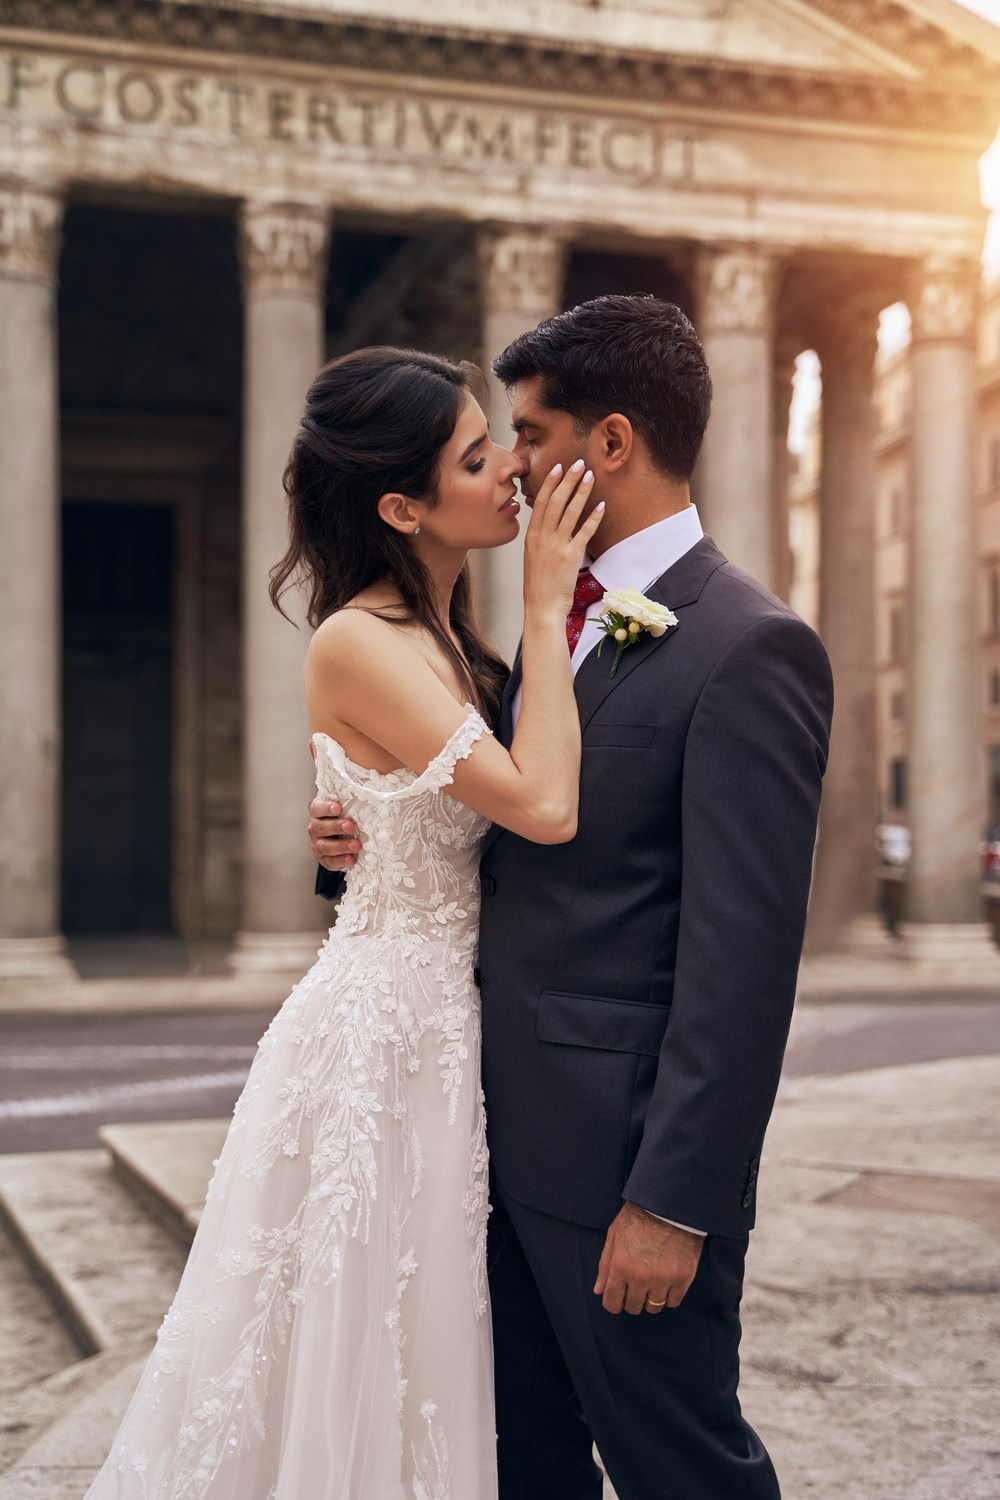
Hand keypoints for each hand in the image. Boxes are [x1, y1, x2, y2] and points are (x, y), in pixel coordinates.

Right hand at [308, 796, 361, 869]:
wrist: (344, 833)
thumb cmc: (348, 813)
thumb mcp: (349, 802)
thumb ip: (355, 796)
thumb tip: (377, 787)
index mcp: (319, 810)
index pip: (317, 807)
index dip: (326, 808)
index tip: (338, 808)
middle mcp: (315, 827)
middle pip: (321, 827)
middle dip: (336, 827)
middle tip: (351, 826)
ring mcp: (317, 843)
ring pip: (324, 846)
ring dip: (341, 846)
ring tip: (356, 845)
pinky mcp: (324, 858)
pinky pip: (329, 862)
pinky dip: (340, 861)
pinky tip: (351, 859)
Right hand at [522, 460, 603, 618]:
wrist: (541, 606)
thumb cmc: (538, 584)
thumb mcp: (532, 556)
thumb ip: (539, 537)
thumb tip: (547, 522)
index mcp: (532, 535)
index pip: (541, 502)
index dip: (550, 483)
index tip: (558, 467)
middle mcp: (542, 537)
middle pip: (556, 501)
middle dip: (568, 480)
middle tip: (578, 463)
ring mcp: (556, 545)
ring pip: (570, 512)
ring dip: (581, 492)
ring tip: (590, 476)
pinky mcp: (570, 556)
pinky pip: (584, 532)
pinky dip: (593, 517)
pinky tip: (601, 505)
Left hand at [594, 1202, 703, 1315]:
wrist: (671, 1204)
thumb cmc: (639, 1216)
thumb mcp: (615, 1234)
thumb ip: (605, 1265)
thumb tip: (599, 1291)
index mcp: (621, 1266)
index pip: (612, 1304)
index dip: (614, 1301)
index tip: (619, 1295)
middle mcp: (641, 1277)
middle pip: (633, 1307)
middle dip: (632, 1299)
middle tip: (637, 1284)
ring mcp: (663, 1279)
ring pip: (654, 1307)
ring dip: (651, 1297)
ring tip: (653, 1280)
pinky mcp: (683, 1278)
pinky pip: (673, 1302)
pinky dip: (669, 1294)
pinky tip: (667, 1279)